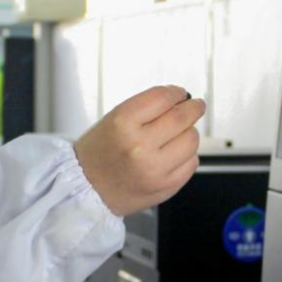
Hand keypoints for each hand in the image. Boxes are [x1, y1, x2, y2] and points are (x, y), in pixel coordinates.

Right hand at [73, 85, 204, 216]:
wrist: (85, 188)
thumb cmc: (98, 153)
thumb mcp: (113, 119)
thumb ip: (146, 108)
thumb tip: (180, 100)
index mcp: (122, 123)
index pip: (163, 97)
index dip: (176, 93)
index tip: (180, 94)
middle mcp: (139, 145)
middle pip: (182, 117)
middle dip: (194, 108)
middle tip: (196, 106)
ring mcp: (154, 168)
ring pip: (191, 140)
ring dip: (189, 133)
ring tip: (179, 134)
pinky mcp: (166, 187)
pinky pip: (191, 163)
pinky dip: (187, 156)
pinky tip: (174, 155)